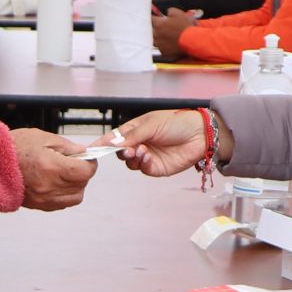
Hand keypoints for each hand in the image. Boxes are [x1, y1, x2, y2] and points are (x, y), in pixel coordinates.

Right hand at [10, 127, 94, 211]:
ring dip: (76, 185)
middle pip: (82, 185)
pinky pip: (63, 203)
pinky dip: (65, 194)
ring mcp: (44, 198)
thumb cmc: (13, 147)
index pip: (86, 171)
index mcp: (51, 167)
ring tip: (65, 173)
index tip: (87, 158)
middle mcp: (49, 186)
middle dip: (83, 173)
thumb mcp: (44, 138)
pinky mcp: (39, 205)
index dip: (90, 164)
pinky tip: (56, 182)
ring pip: (75, 197)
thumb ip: (68, 147)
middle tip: (74, 162)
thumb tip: (85, 153)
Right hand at [113, 108, 229, 176]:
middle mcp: (139, 143)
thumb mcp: (151, 124)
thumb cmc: (177, 122)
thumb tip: (112, 143)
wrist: (200, 134)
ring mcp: (146, 156)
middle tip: (125, 149)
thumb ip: (131, 135)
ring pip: (129, 162)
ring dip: (132, 157)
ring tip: (141, 150)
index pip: (114, 138)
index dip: (103, 143)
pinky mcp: (155, 167)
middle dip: (119, 152)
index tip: (92, 148)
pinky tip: (147, 156)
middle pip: (119, 152)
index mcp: (135, 130)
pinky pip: (142, 169)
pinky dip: (142, 163)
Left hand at [151, 6, 197, 60]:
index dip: (155, 17)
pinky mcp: (164, 52)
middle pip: (152, 30)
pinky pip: (161, 48)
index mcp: (159, 24)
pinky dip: (164, 45)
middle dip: (156, 28)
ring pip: (155, 40)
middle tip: (163, 27)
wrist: (192, 42)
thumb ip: (170, 11)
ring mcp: (159, 44)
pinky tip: (170, 43)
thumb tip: (168, 11)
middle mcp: (157, 35)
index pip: (152, 18)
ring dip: (159, 37)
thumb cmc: (186, 27)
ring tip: (167, 36)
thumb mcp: (179, 13)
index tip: (157, 17)